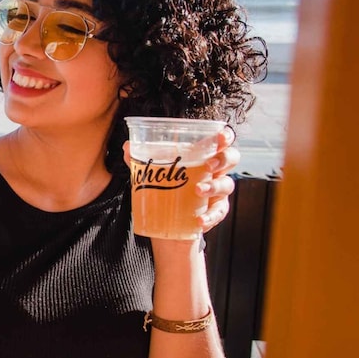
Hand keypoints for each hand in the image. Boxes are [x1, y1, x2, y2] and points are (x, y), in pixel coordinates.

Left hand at [122, 126, 239, 234]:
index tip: (220, 136)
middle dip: (223, 159)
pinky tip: (200, 220)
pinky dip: (210, 217)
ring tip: (198, 190)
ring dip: (214, 186)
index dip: (225, 136)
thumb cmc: (167, 188)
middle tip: (208, 165)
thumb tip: (127, 147)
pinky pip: (218, 212)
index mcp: (203, 155)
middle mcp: (215, 171)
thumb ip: (140, 159)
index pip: (221, 141)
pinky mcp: (215, 211)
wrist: (169, 221)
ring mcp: (218, 192)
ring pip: (227, 185)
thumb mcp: (153, 173)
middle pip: (231, 158)